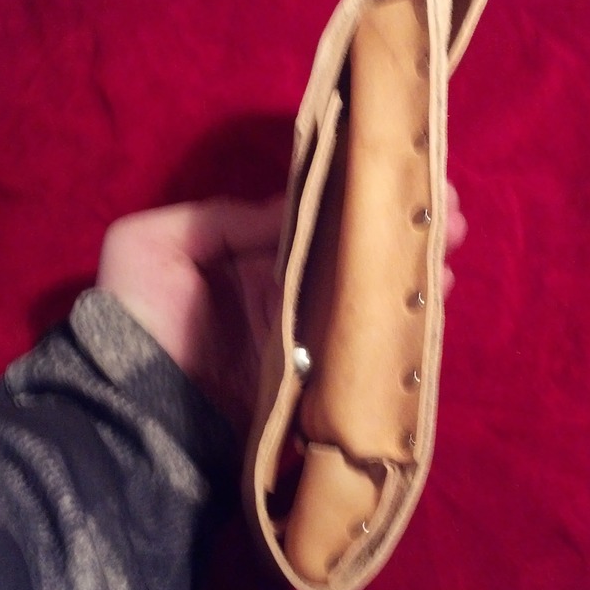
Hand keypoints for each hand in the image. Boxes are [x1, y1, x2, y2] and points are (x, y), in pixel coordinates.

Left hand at [97, 186, 466, 428]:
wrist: (139, 413)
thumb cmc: (139, 316)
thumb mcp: (154, 243)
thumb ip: (223, 218)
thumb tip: (293, 206)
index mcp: (249, 255)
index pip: (316, 215)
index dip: (360, 194)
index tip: (406, 176)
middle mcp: (284, 290)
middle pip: (354, 252)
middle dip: (402, 229)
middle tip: (450, 214)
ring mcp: (305, 336)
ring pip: (369, 294)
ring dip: (411, 270)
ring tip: (450, 249)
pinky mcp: (320, 379)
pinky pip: (367, 346)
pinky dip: (401, 323)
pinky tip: (436, 298)